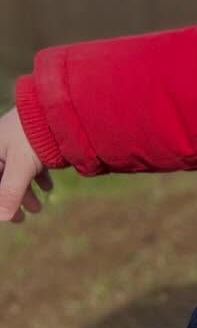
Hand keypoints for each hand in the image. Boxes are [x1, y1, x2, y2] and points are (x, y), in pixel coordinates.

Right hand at [0, 107, 50, 223]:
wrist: (59, 109)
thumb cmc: (33, 135)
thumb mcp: (20, 166)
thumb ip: (10, 191)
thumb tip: (2, 218)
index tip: (7, 215)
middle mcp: (0, 145)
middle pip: (0, 177)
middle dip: (10, 199)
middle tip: (21, 219)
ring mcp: (14, 142)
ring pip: (15, 172)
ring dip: (25, 192)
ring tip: (37, 208)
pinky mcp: (31, 140)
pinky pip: (29, 162)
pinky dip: (36, 177)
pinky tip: (48, 188)